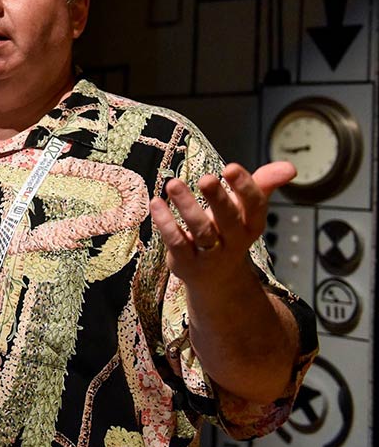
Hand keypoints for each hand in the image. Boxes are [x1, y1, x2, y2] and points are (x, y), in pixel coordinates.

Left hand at [149, 161, 295, 284]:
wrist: (216, 279)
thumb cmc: (230, 231)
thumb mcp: (246, 210)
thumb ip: (263, 184)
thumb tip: (290, 167)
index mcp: (251, 225)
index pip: (254, 206)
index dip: (245, 188)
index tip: (231, 167)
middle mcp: (233, 240)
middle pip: (228, 219)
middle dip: (218, 199)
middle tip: (206, 178)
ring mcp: (209, 254)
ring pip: (200, 230)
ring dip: (187, 206)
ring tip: (173, 184)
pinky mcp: (186, 262)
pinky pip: (176, 242)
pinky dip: (166, 223)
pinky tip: (156, 203)